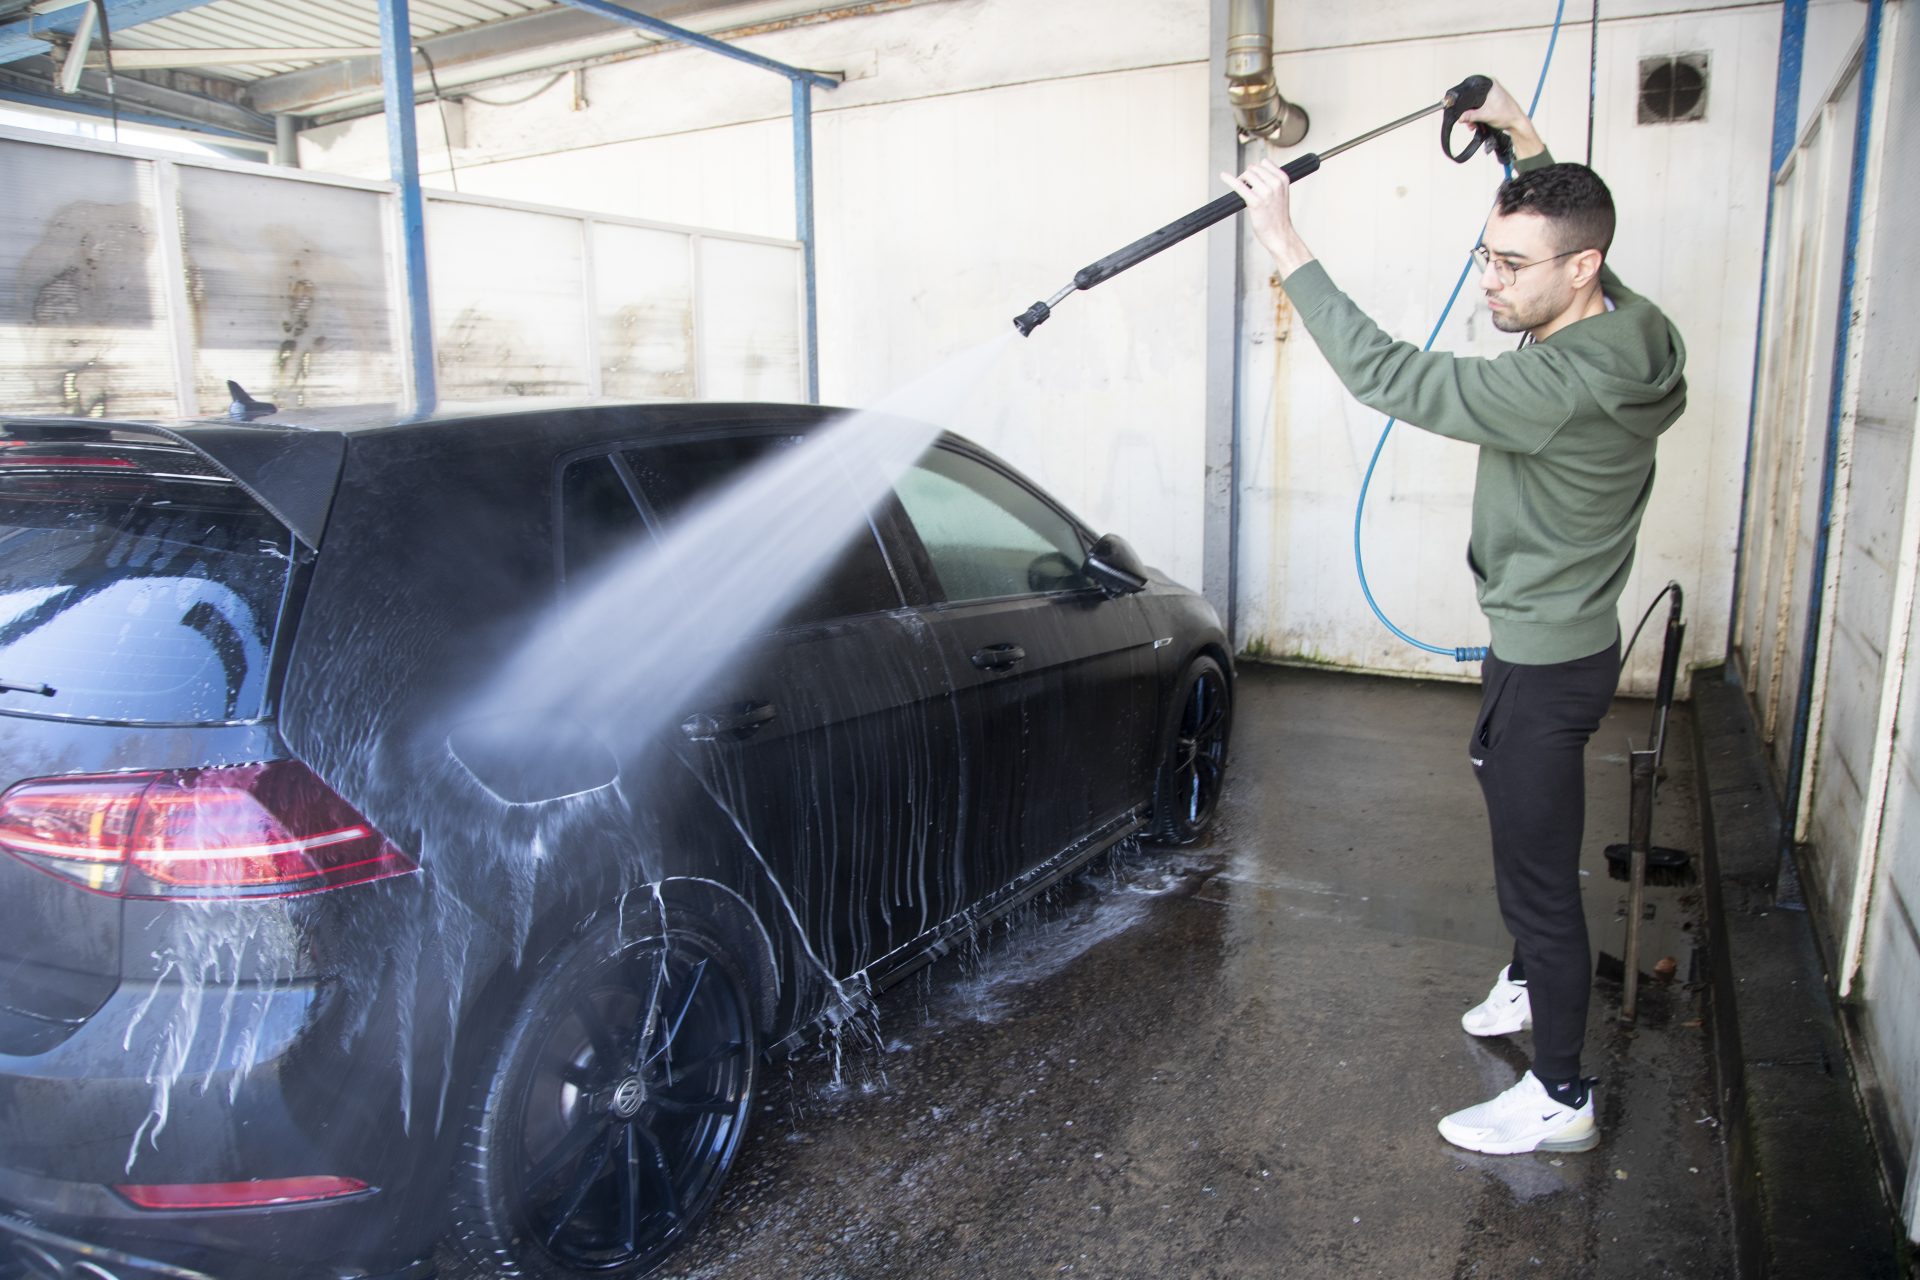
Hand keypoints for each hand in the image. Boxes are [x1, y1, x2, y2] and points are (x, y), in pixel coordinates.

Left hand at [1221, 158, 1315, 276]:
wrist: (1280, 234)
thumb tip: (1253, 169)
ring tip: (1245, 193)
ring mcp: (1265, 193)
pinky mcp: (1255, 202)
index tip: (1253, 179)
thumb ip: (1272, 180)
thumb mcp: (1282, 193)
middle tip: (1248, 189)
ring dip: (1242, 181)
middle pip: (1254, 168)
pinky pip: (1239, 186)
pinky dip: (1229, 180)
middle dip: (1248, 176)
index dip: (1257, 171)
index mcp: (1283, 179)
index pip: (1265, 162)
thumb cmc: (1278, 216)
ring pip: (1246, 175)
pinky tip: (1223, 176)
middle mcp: (1275, 184)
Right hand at [1457, 79, 1544, 158]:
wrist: (1517, 123)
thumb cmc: (1508, 114)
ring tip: (1472, 124)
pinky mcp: (1493, 102)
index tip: (1461, 110)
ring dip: (1472, 116)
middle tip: (1467, 121)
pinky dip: (1477, 116)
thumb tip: (1460, 117)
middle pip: (1472, 99)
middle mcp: (1491, 87)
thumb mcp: (1485, 115)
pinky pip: (1481, 107)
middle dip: (1468, 112)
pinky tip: (1476, 123)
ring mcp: (1492, 95)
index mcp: (1490, 85)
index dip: (1465, 101)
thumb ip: (1471, 116)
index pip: (1471, 90)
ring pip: (1476, 105)